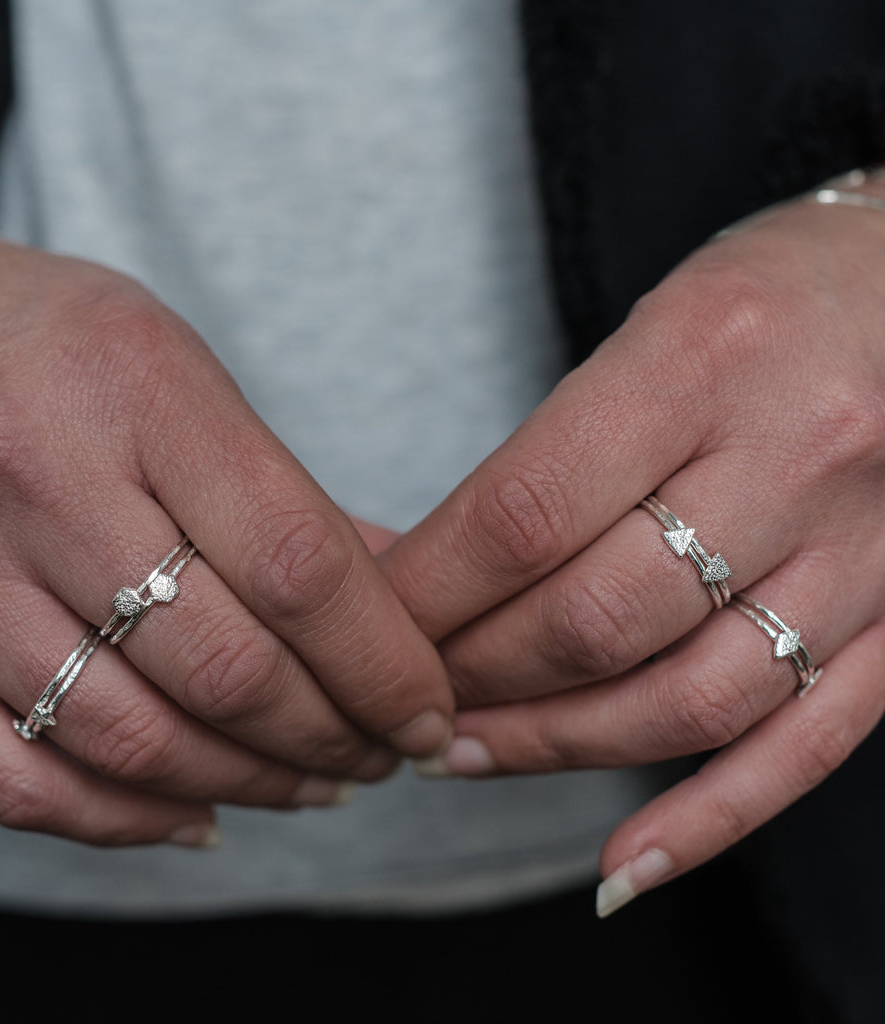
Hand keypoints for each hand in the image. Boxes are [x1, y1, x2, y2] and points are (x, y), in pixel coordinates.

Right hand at [0, 168, 451, 847]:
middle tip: (385, 748)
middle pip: (228, 669)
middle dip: (337, 734)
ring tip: (317, 781)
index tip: (429, 706)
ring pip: (135, 743)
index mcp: (133, 390)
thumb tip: (399, 600)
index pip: (299, 564)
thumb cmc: (45, 343)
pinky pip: (19, 782)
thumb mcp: (179, 369)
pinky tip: (201, 814)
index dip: (387, 661)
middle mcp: (32, 482)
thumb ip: (285, 492)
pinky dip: (128, 822)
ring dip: (253, 783)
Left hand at [381, 184, 884, 907]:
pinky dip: (706, 820)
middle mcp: (796, 456)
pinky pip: (806, 745)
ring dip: (555, 747)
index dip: (427, 593)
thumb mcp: (648, 326)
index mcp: (704, 357)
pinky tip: (618, 866)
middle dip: (474, 673)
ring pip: (686, 701)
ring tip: (465, 753)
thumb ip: (549, 450)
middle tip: (406, 690)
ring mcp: (867, 552)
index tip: (369, 623)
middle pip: (593, 621)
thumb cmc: (769, 297)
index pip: (524, 517)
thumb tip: (414, 560)